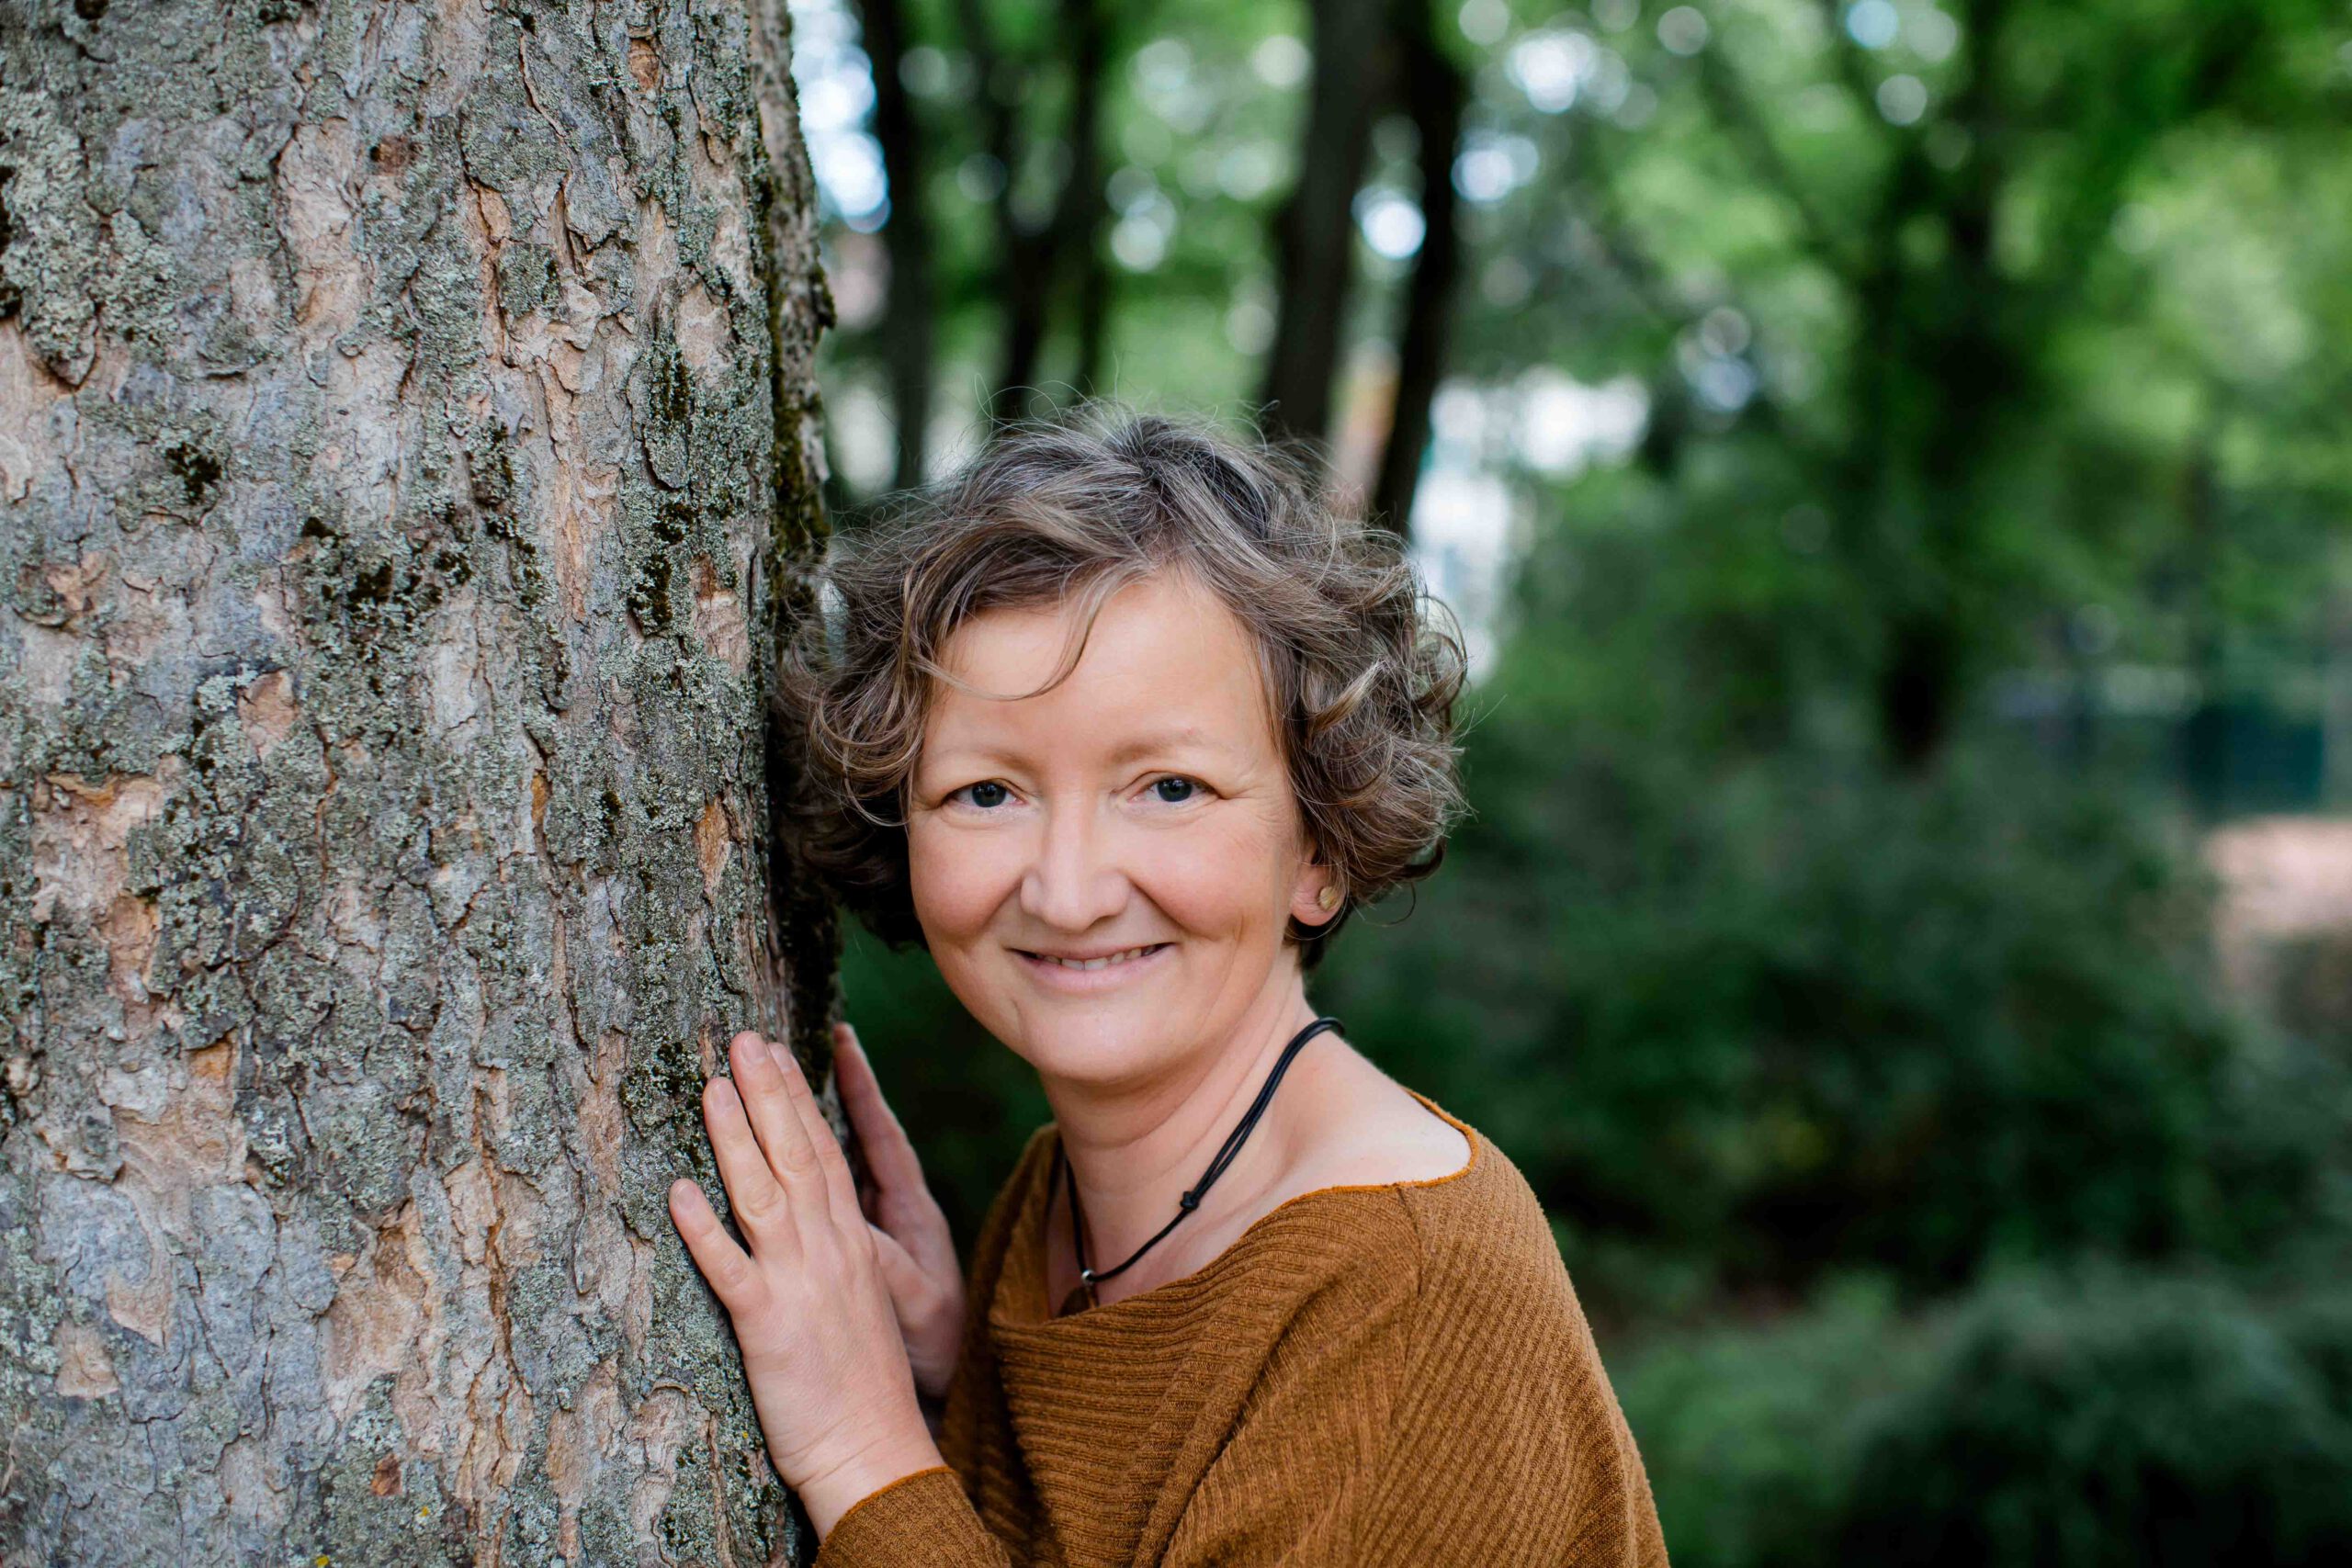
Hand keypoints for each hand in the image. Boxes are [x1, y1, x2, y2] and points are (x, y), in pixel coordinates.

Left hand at [668, 1030, 943, 1539]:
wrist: (875, 1448)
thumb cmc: (863, 1384)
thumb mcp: (856, 1301)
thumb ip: (831, 1253)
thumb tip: (800, 1215)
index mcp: (852, 1242)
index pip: (826, 1152)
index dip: (797, 1098)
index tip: (775, 1051)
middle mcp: (830, 1250)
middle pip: (799, 1155)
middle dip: (769, 1093)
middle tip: (742, 1038)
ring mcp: (799, 1282)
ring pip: (764, 1195)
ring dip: (736, 1139)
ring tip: (711, 1087)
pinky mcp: (768, 1323)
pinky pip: (729, 1268)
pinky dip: (704, 1229)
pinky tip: (677, 1192)